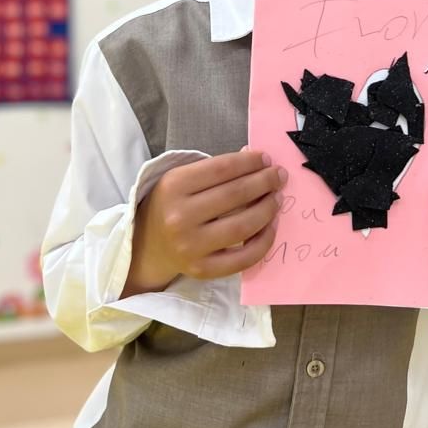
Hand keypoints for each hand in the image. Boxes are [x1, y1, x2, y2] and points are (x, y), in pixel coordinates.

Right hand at [125, 149, 286, 294]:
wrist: (149, 246)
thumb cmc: (171, 206)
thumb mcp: (182, 180)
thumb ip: (216, 169)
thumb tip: (256, 159)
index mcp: (173, 186)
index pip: (222, 169)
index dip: (249, 162)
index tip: (266, 158)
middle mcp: (179, 217)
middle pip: (235, 195)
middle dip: (264, 182)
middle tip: (279, 176)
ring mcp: (191, 246)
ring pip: (243, 226)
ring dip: (268, 209)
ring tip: (277, 198)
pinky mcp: (202, 269)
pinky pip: (243, 257)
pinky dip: (264, 241)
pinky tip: (271, 226)